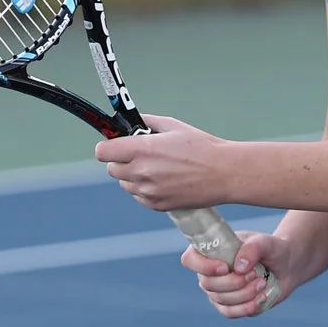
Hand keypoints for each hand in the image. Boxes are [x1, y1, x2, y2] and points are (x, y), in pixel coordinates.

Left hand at [95, 114, 233, 213]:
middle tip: (141, 156)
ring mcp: (148, 191)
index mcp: (142, 149)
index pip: (103, 152)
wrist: (224, 173)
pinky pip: (139, 196)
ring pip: (125, 184)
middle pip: (112, 169)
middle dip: (122, 161)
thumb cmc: (203, 148)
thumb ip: (147, 122)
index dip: (108, 147)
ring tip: (158, 168)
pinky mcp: (156, 204)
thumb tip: (131, 122)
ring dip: (134, 176)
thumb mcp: (174, 126)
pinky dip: (146, 189)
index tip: (115, 145)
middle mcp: (141, 172)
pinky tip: (165, 180)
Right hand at [182, 232, 294, 319]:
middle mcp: (210, 272)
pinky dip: (245, 308)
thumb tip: (239, 267)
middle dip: (233, 282)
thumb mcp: (266, 242)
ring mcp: (218, 291)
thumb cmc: (271, 249)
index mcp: (211, 250)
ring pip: (221, 299)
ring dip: (244, 293)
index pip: (190, 259)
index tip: (225, 267)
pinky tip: (260, 299)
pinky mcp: (230, 305)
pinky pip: (229, 313)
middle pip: (207, 284)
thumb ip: (253, 248)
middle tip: (255, 273)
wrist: (286, 266)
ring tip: (262, 282)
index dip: (203, 266)